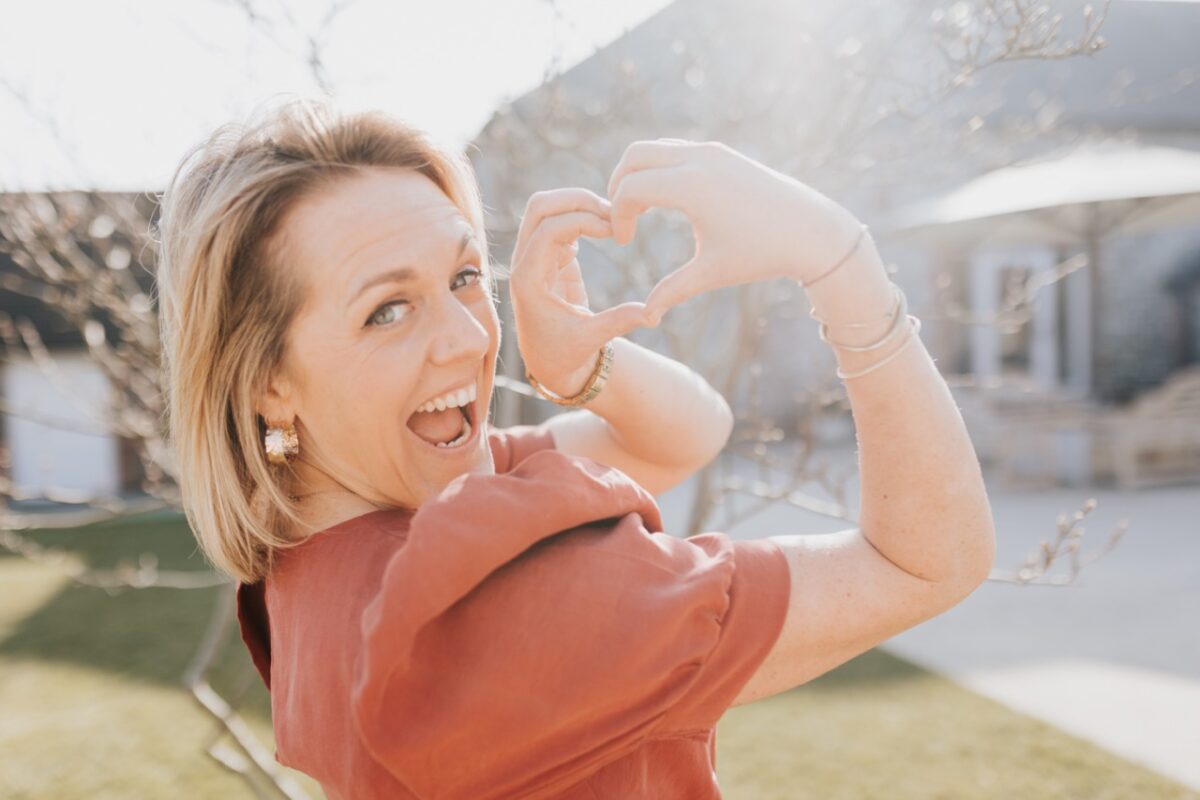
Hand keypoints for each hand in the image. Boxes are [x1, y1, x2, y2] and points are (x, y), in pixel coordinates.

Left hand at [508, 188, 652, 396]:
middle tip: (614, 210)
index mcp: (528, 280)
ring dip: (580, 204)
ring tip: (615, 218)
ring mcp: (536, 255)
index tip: (613, 230)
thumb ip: (619, 322)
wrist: (551, 361)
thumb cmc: (566, 354)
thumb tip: (654, 314)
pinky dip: (584, 216)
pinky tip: (609, 229)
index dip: (582, 221)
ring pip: (548, 208)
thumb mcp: (591, 340)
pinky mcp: (550, 255)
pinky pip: (561, 220)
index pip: (547, 231)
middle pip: (539, 207)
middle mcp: (525, 262)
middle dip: (576, 199)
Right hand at [606, 138, 869, 322]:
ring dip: (639, 174)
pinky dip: (660, 167)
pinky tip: (666, 200)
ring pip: (654, 148)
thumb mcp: (712, 273)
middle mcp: (699, 159)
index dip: (617, 216)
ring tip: (640, 210)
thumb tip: (647, 318)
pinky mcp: (723, 153)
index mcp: (690, 186)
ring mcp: (712, 151)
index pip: (629, 189)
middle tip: (620, 218)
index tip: (623, 243)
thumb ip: (673, 291)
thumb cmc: (762, 254)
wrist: (812, 231)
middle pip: (634, 156)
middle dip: (618, 185)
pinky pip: (676, 150)